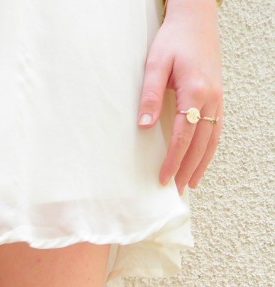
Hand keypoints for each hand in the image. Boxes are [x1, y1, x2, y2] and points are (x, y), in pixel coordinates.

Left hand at [137, 0, 222, 193]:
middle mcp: (211, 98)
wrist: (196, 20)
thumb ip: (149, 96)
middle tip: (176, 191)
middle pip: (200, 143)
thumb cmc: (173, 40)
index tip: (164, 178)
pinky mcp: (218, 98)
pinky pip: (216, 130)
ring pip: (212, 140)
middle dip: (188, 169)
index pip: (183, 135)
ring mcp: (218, 99)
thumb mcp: (155, 64)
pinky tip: (200, 162)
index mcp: (196, 91)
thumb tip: (144, 127)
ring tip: (190, 184)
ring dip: (201, 164)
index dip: (174, 160)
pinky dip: (208, 150)